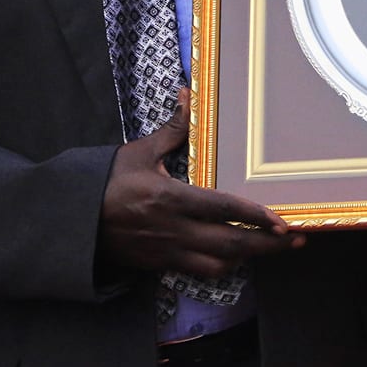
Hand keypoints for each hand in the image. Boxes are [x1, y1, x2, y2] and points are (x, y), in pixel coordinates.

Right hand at [97, 90, 301, 278]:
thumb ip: (174, 130)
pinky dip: (221, 265)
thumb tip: (189, 96)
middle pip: (231, 245)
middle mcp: (174, 230)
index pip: (224, 210)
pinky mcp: (160, 265)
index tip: (282, 223)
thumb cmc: (108, 183)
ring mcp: (168, 252)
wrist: (73, 221)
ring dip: (247, 258)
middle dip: (267, 246)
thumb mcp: (140, 152)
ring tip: (270, 248)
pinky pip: (199, 271)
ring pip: (218, 265)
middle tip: (294, 242)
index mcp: (171, 199)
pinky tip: (235, 256)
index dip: (256, 218)